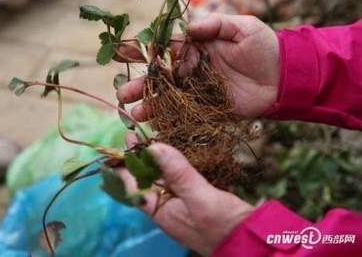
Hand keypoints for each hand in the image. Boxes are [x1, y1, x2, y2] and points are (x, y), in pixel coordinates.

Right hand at [116, 13, 279, 118]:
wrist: (286, 78)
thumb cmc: (265, 48)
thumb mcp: (243, 28)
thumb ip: (216, 24)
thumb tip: (189, 27)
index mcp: (196, 48)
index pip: (164, 49)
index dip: (143, 51)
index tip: (122, 53)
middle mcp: (192, 70)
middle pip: (160, 78)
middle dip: (139, 85)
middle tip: (123, 95)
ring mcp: (198, 92)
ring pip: (168, 99)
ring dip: (149, 106)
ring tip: (133, 114)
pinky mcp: (208, 110)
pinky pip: (185, 116)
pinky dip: (169, 122)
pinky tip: (154, 129)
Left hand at [118, 134, 253, 255]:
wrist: (251, 243)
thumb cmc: (224, 224)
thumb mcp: (200, 196)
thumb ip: (177, 173)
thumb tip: (153, 147)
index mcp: (162, 211)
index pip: (136, 185)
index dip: (128, 163)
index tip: (126, 139)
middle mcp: (167, 210)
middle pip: (147, 181)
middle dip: (141, 159)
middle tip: (138, 135)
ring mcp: (181, 208)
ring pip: (162, 182)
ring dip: (156, 163)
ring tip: (153, 141)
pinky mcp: (195, 205)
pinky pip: (177, 184)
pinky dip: (173, 169)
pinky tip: (177, 158)